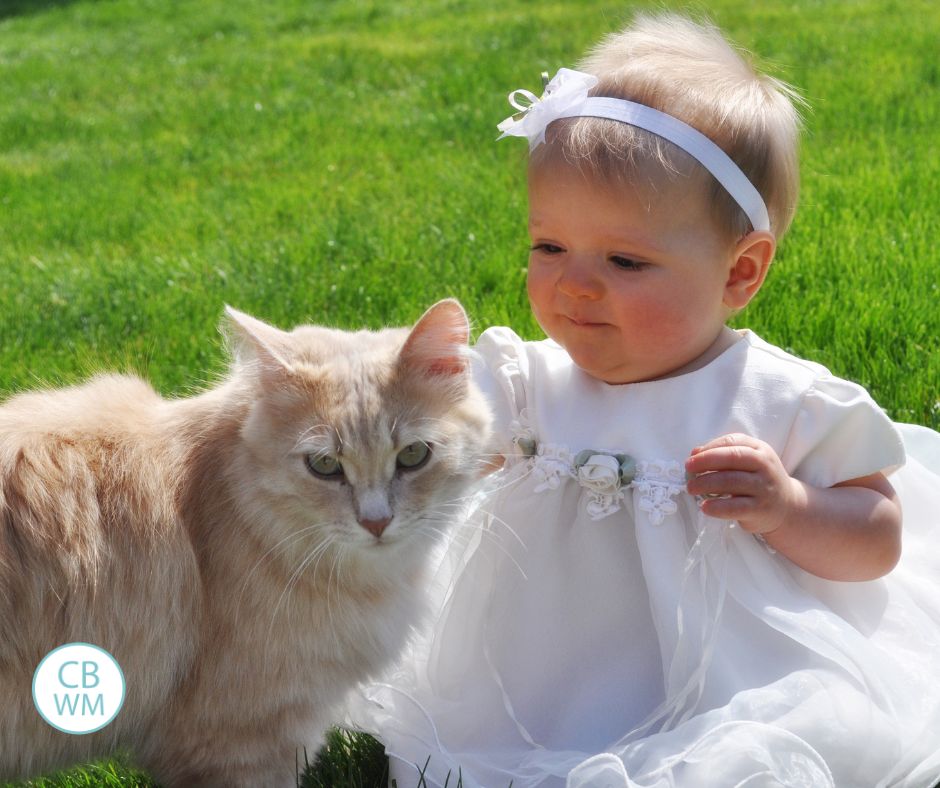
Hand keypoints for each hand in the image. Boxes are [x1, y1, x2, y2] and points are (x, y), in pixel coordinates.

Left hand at [685, 433, 800, 534]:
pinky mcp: (760, 509)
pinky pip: (735, 507)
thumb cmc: (758, 479)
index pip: (732, 442)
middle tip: (688, 469)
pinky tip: (704, 507)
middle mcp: (764, 466)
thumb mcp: (747, 461)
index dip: (709, 448)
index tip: (692, 456)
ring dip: (705, 484)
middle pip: (731, 458)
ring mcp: (764, 487)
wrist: (787, 506)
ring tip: (691, 488)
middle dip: (705, 462)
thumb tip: (695, 452)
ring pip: (730, 482)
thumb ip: (723, 454)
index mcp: (759, 449)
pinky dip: (717, 507)